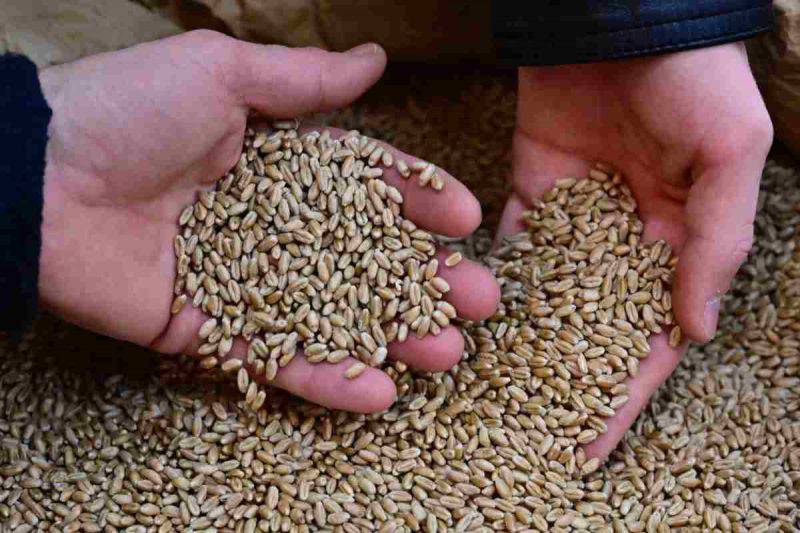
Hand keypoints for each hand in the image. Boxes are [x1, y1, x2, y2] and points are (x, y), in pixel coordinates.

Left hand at [39, 30, 499, 411]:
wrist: (34, 175)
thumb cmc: (125, 110)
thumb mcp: (220, 74)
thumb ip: (303, 83)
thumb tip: (375, 60)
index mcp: (274, 163)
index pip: (363, 187)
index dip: (415, 202)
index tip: (463, 220)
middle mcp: (266, 224)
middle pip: (361, 259)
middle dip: (423, 280)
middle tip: (480, 300)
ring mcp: (241, 282)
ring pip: (330, 316)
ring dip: (391, 338)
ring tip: (445, 355)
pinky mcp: (208, 331)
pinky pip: (273, 358)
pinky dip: (322, 378)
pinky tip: (378, 394)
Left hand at [497, 43, 771, 456]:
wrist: (617, 12)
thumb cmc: (693, 76)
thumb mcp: (729, 153)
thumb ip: (717, 241)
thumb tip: (693, 332)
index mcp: (677, 241)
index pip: (649, 336)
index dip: (621, 394)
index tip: (588, 446)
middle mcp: (623, 238)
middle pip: (590, 328)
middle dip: (562, 383)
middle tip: (521, 437)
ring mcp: (572, 216)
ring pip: (545, 294)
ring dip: (520, 341)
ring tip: (482, 392)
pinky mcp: (527, 189)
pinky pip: (509, 245)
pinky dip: (490, 282)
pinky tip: (463, 324)